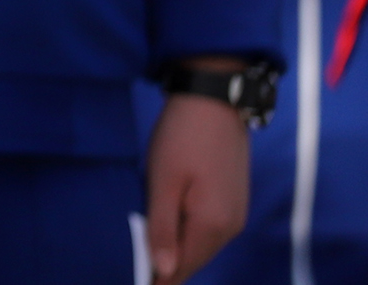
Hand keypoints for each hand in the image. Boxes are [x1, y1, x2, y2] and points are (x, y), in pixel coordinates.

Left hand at [142, 90, 248, 280]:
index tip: (132, 280)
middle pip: (193, 260)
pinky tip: (166, 230)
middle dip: (165, 268)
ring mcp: (235, 213)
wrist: (214, 100)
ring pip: (200, 245)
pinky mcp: (232, 200)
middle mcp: (231, 226)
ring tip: (144, 254)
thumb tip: (164, 273)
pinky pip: (207, 229)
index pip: (183, 268)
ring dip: (175, 250)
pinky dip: (186, 234)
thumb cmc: (182, 137)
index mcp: (213, 225)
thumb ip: (163, 229)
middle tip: (132, 269)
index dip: (157, 279)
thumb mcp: (163, 182)